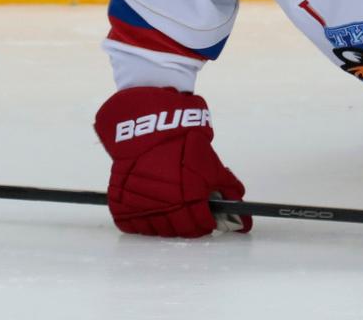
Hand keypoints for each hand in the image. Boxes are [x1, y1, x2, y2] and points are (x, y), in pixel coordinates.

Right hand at [94, 87, 251, 237]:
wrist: (148, 131)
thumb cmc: (182, 145)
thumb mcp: (211, 164)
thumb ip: (228, 188)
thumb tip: (240, 206)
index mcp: (190, 198)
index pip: (202, 224)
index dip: (209, 222)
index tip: (210, 219)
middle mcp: (166, 207)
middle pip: (182, 231)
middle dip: (192, 225)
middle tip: (193, 215)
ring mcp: (142, 209)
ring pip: (160, 231)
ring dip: (169, 224)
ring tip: (174, 210)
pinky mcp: (123, 207)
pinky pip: (135, 227)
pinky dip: (145, 223)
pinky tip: (153, 210)